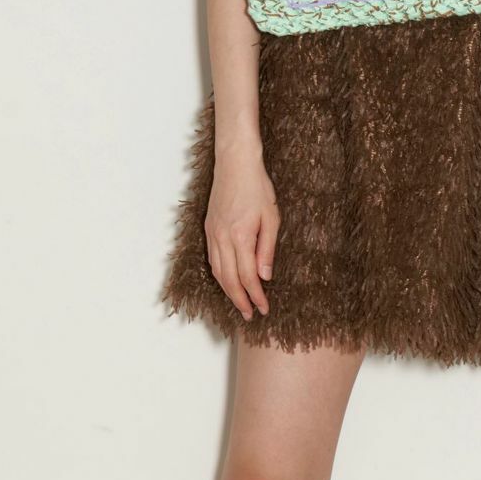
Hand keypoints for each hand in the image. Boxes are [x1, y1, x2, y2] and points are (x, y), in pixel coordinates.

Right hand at [204, 150, 279, 319]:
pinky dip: (219, 275)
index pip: (248, 277)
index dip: (256, 296)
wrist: (234, 164)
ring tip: (240, 304)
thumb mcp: (272, 217)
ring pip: (217, 272)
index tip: (264, 309)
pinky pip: (212, 259)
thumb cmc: (257, 187)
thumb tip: (264, 276)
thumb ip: (267, 249)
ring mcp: (212, 234)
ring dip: (228, 291)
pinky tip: (227, 281)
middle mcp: (222, 239)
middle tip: (250, 315)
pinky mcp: (208, 229)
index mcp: (240, 237)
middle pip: (229, 280)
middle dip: (240, 300)